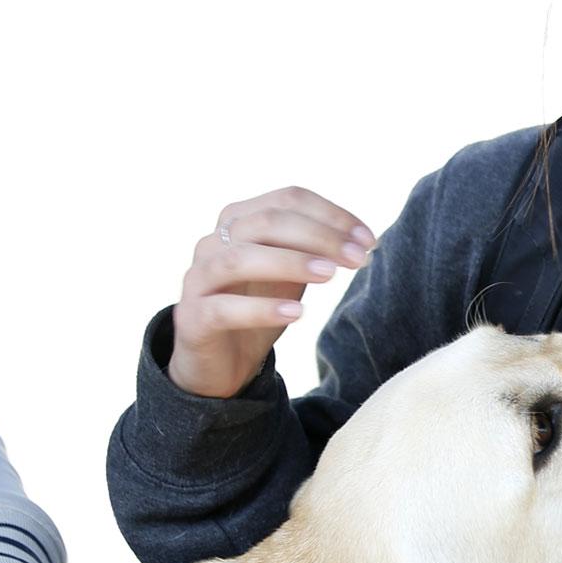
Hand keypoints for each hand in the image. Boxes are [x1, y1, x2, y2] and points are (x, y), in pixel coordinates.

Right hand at [169, 187, 375, 397]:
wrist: (219, 362)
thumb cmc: (258, 308)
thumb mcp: (291, 275)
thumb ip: (314, 253)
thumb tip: (361, 241)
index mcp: (239, 221)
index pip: (286, 200)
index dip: (331, 215)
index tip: (368, 239)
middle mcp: (213, 242)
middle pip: (266, 222)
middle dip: (319, 237)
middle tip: (359, 258)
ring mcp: (198, 279)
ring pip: (239, 258)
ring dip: (289, 262)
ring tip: (330, 277)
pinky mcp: (192, 318)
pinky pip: (224, 308)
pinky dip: (261, 308)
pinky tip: (297, 313)